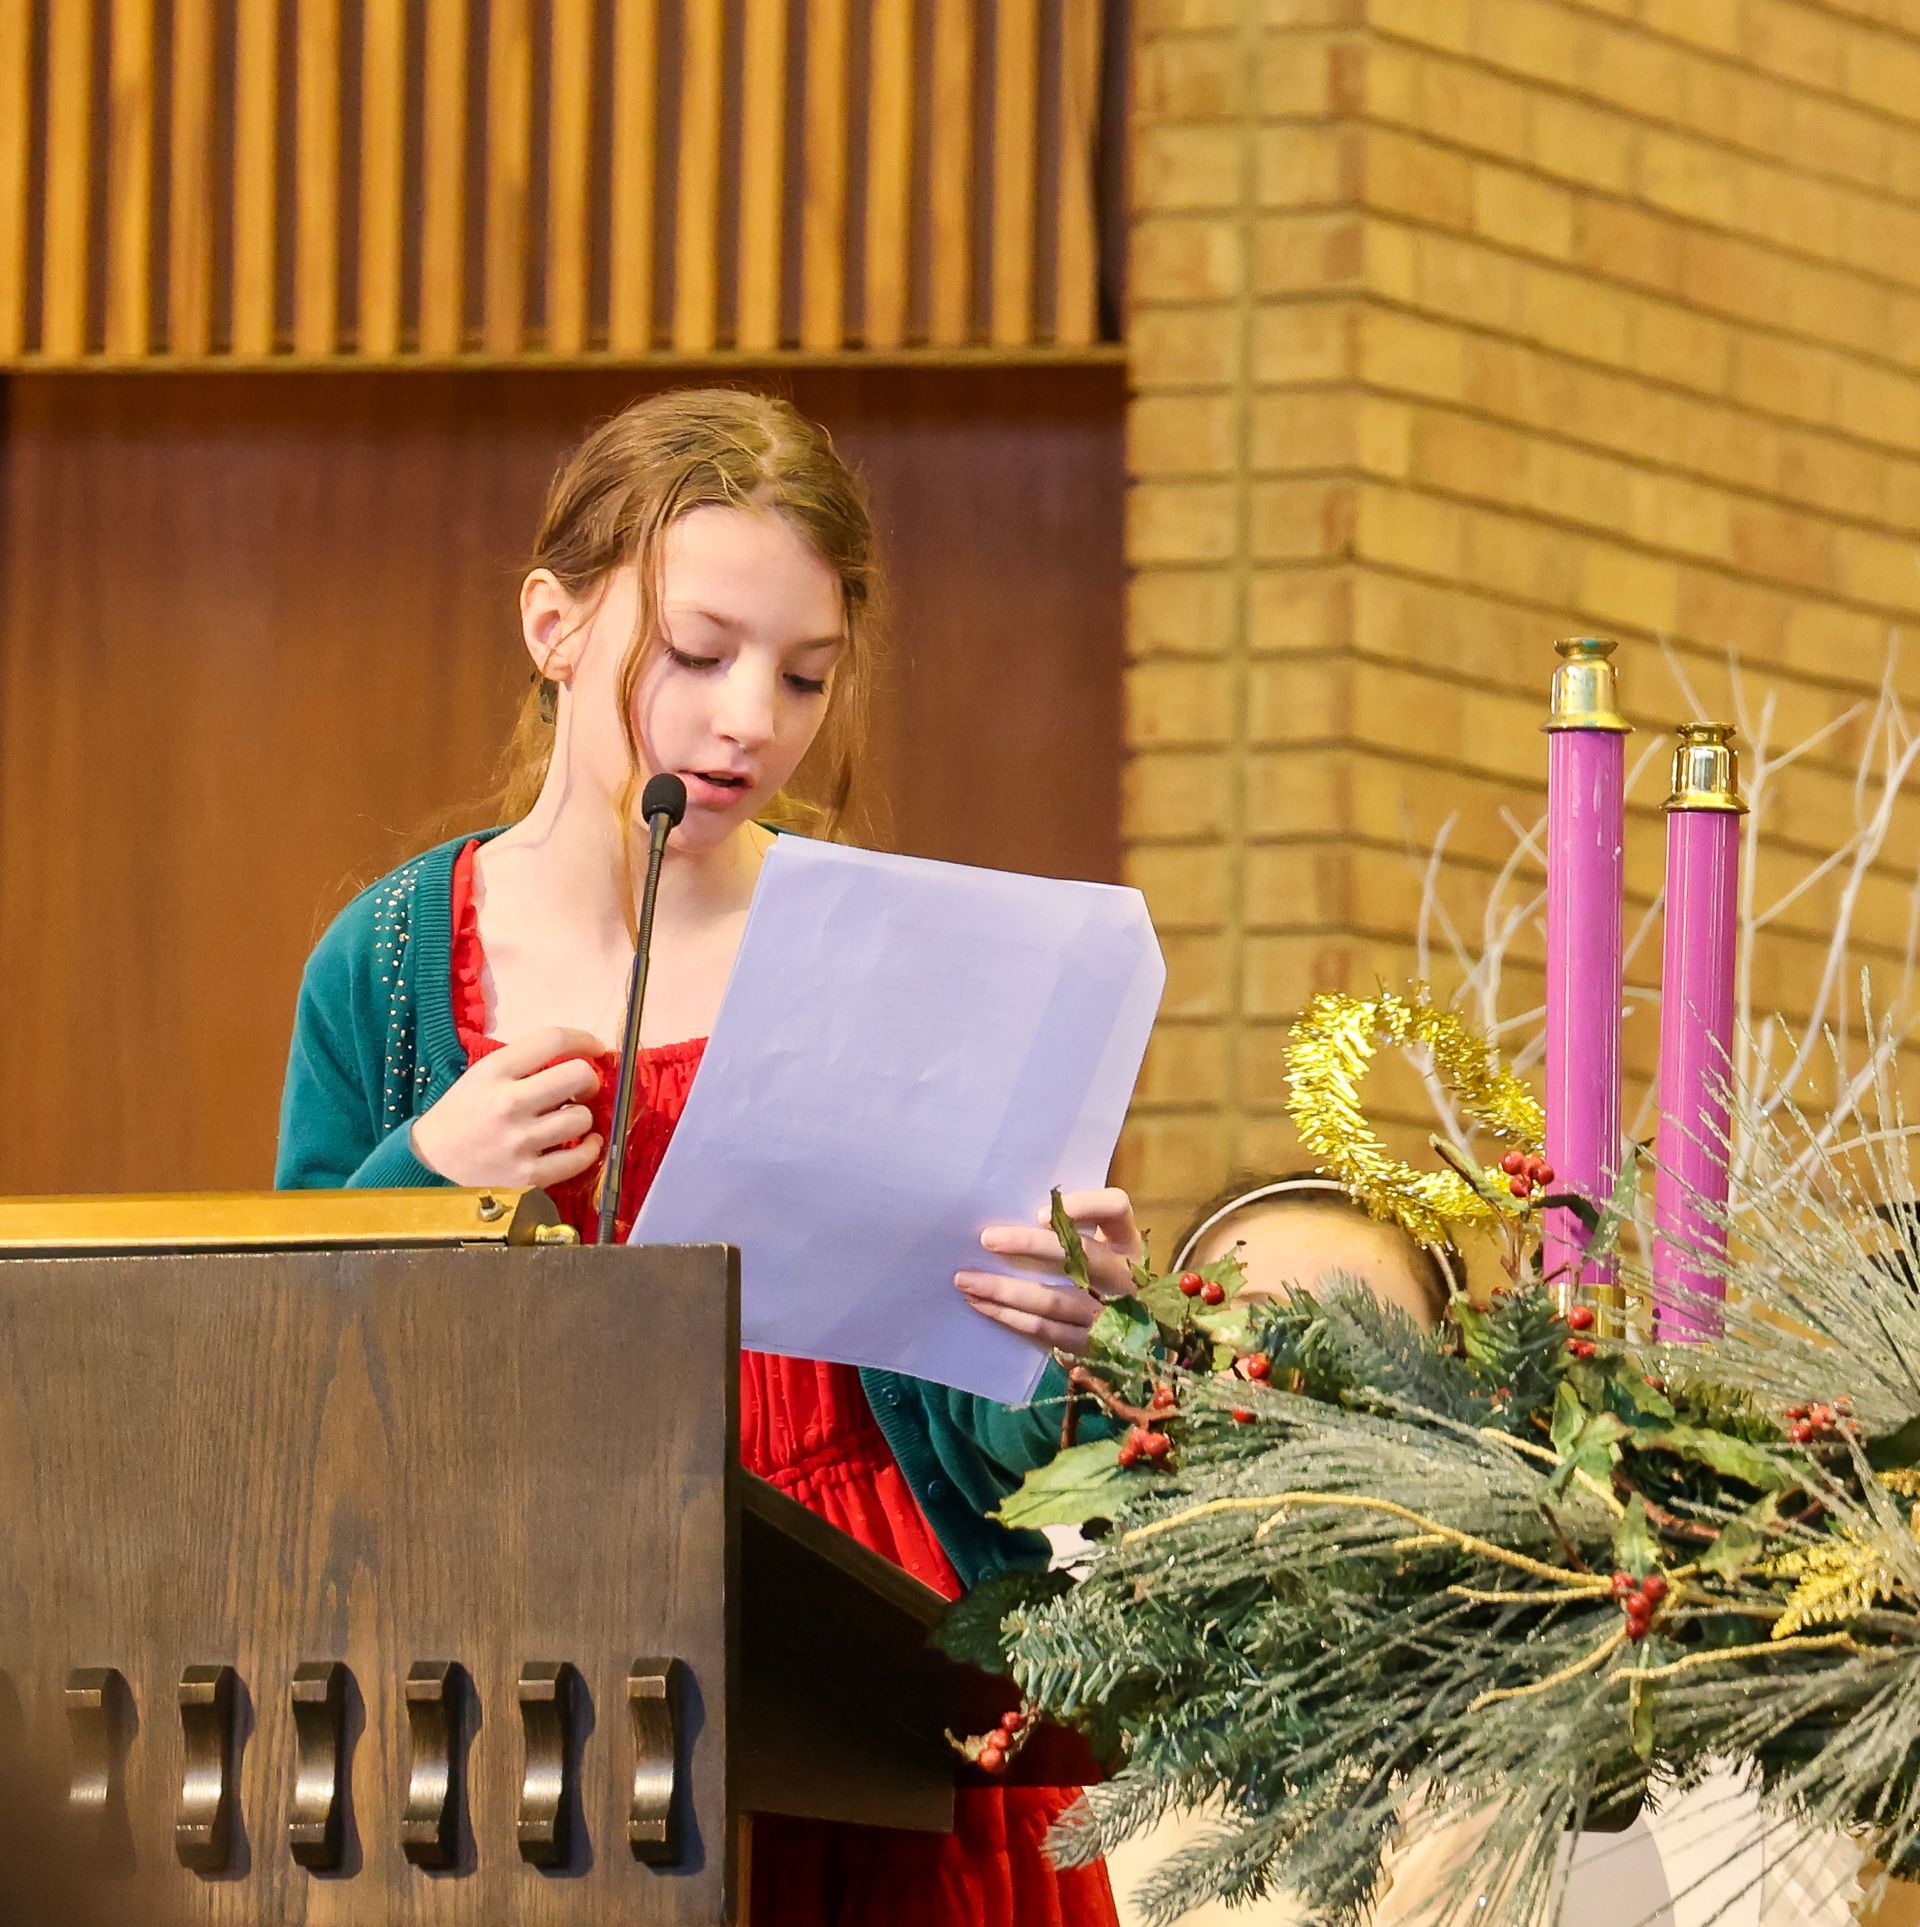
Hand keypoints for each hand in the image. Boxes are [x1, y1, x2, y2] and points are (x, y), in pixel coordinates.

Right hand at [409, 1026, 607, 1187]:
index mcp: (495, 1070)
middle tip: (581, 1089)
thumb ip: (525, 1062)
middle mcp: (509, 1103)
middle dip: (589, 1080)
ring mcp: (519, 1141)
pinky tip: (585, 1144)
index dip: (584, 1039)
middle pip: (578, 1076)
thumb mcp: (484, 1073)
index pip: (553, 1040)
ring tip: (571, 1119)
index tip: (595, 1048)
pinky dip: (590, 1150)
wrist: (432, 1158)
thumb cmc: (464, 1110)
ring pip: (582, 1118)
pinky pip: (579, 1159)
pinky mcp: (527, 1176)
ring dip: (584, 1117)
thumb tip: (581, 1056)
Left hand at [955, 1187, 1143, 1354]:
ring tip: (966, 1280)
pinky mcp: (1092, 1345)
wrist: (1138, 1333)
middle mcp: (1126, 1276)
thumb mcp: (1101, 1242)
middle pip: (1082, 1255)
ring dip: (1006, 1290)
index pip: (1115, 1207)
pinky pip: (1048, 1331)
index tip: (1041, 1213)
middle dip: (1030, 1244)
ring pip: (1056, 1300)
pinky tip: (982, 1304)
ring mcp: (1113, 1315)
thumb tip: (1011, 1209)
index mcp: (1127, 1241)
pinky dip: (1012, 1317)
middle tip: (987, 1238)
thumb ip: (1072, 1226)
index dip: (1083, 1206)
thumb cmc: (1101, 1272)